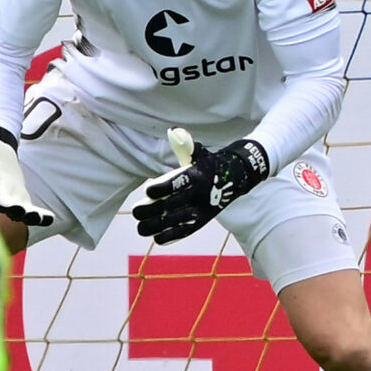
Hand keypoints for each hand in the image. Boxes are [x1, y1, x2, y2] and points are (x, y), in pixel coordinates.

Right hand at [0, 125, 55, 229]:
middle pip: (2, 203)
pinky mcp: (24, 204)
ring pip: (17, 211)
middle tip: (16, 209)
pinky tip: (49, 218)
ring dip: (26, 214)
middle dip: (9, 207)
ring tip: (35, 216)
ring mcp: (11, 201)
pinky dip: (40, 217)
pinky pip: (32, 212)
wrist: (3, 162)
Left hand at [131, 130, 270, 244]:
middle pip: (173, 205)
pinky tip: (156, 239)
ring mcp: (201, 211)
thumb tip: (174, 131)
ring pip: (176, 222)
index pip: (178, 184)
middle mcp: (199, 195)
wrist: (235, 178)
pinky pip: (186, 232)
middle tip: (135, 212)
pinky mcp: (202, 221)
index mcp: (197, 177)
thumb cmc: (208, 165)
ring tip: (141, 228)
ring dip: (157, 227)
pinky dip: (171, 237)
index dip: (162, 189)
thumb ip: (186, 145)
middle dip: (152, 210)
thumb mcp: (200, 153)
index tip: (147, 191)